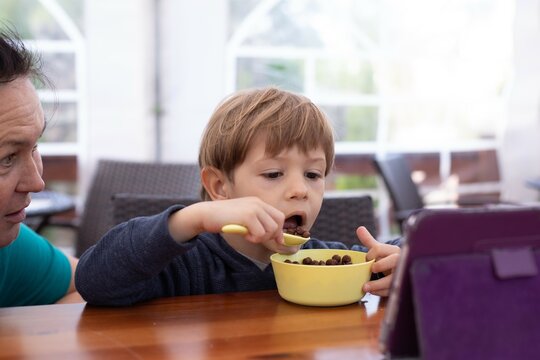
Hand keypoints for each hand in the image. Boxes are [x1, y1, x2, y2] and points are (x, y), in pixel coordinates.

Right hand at [168, 197, 284, 243]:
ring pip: (271, 230)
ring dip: (261, 238)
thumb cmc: (223, 218)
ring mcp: (254, 208)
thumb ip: (258, 222)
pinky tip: (244, 235)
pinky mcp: (248, 216)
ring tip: (248, 236)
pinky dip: (254, 238)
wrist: (206, 213)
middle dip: (271, 235)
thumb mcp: (244, 216)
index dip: (279, 230)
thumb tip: (276, 237)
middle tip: (257, 238)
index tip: (275, 240)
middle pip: (278, 223)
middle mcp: (258, 203)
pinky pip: (260, 233)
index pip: (279, 216)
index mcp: (258, 202)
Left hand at [356, 226, 399, 296]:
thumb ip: (369, 241)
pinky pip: (392, 289)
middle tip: (372, 269)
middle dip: (382, 265)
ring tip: (365, 287)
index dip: (372, 253)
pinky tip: (372, 292)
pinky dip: (381, 292)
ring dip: (379, 284)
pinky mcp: (400, 285)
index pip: (381, 248)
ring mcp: (400, 273)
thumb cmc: (388, 258)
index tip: (367, 259)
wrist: (401, 270)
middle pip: (394, 260)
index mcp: (392, 250)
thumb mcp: (379, 249)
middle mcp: (399, 260)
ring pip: (393, 278)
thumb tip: (359, 228)